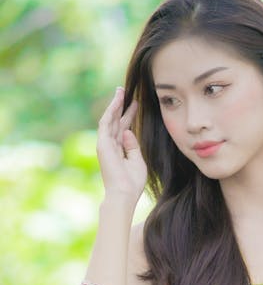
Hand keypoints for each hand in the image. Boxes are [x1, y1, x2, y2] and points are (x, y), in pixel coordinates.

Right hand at [96, 87, 147, 203]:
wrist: (124, 193)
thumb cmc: (132, 182)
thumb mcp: (137, 161)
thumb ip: (133, 146)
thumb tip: (128, 131)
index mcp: (119, 150)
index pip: (124, 128)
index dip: (129, 115)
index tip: (136, 104)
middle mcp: (111, 145)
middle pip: (116, 121)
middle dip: (120, 106)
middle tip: (125, 91)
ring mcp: (105, 144)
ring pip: (110, 119)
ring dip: (115, 104)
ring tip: (121, 90)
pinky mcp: (102, 143)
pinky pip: (106, 122)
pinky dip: (111, 110)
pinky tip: (117, 100)